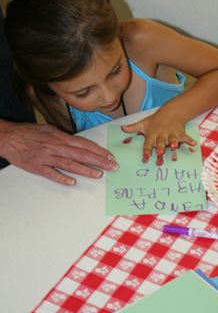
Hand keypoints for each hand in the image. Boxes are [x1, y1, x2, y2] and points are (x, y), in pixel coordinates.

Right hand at [0, 120, 117, 185]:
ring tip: (98, 175)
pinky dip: (62, 177)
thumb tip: (78, 143)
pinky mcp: (37, 166)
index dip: (99, 151)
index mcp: (61, 137)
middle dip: (99, 161)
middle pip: (82, 154)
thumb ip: (64, 137)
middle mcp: (57, 146)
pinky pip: (51, 173)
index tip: (110, 157)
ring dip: (85, 169)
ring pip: (70, 164)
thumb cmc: (30, 133)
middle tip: (112, 167)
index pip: (85, 144)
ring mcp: (47, 156)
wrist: (10, 137)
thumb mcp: (50, 130)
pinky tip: (72, 182)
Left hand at [121, 111, 195, 156]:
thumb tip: (122, 128)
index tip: (146, 154)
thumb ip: (133, 127)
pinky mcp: (179, 133)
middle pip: (161, 142)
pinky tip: (193, 143)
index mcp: (152, 134)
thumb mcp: (143, 123)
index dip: (147, 148)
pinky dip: (189, 140)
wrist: (170, 112)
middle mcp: (162, 134)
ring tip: (174, 146)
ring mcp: (171, 133)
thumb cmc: (155, 121)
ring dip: (173, 143)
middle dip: (161, 147)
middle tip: (160, 152)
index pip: (148, 142)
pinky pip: (184, 137)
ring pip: (172, 139)